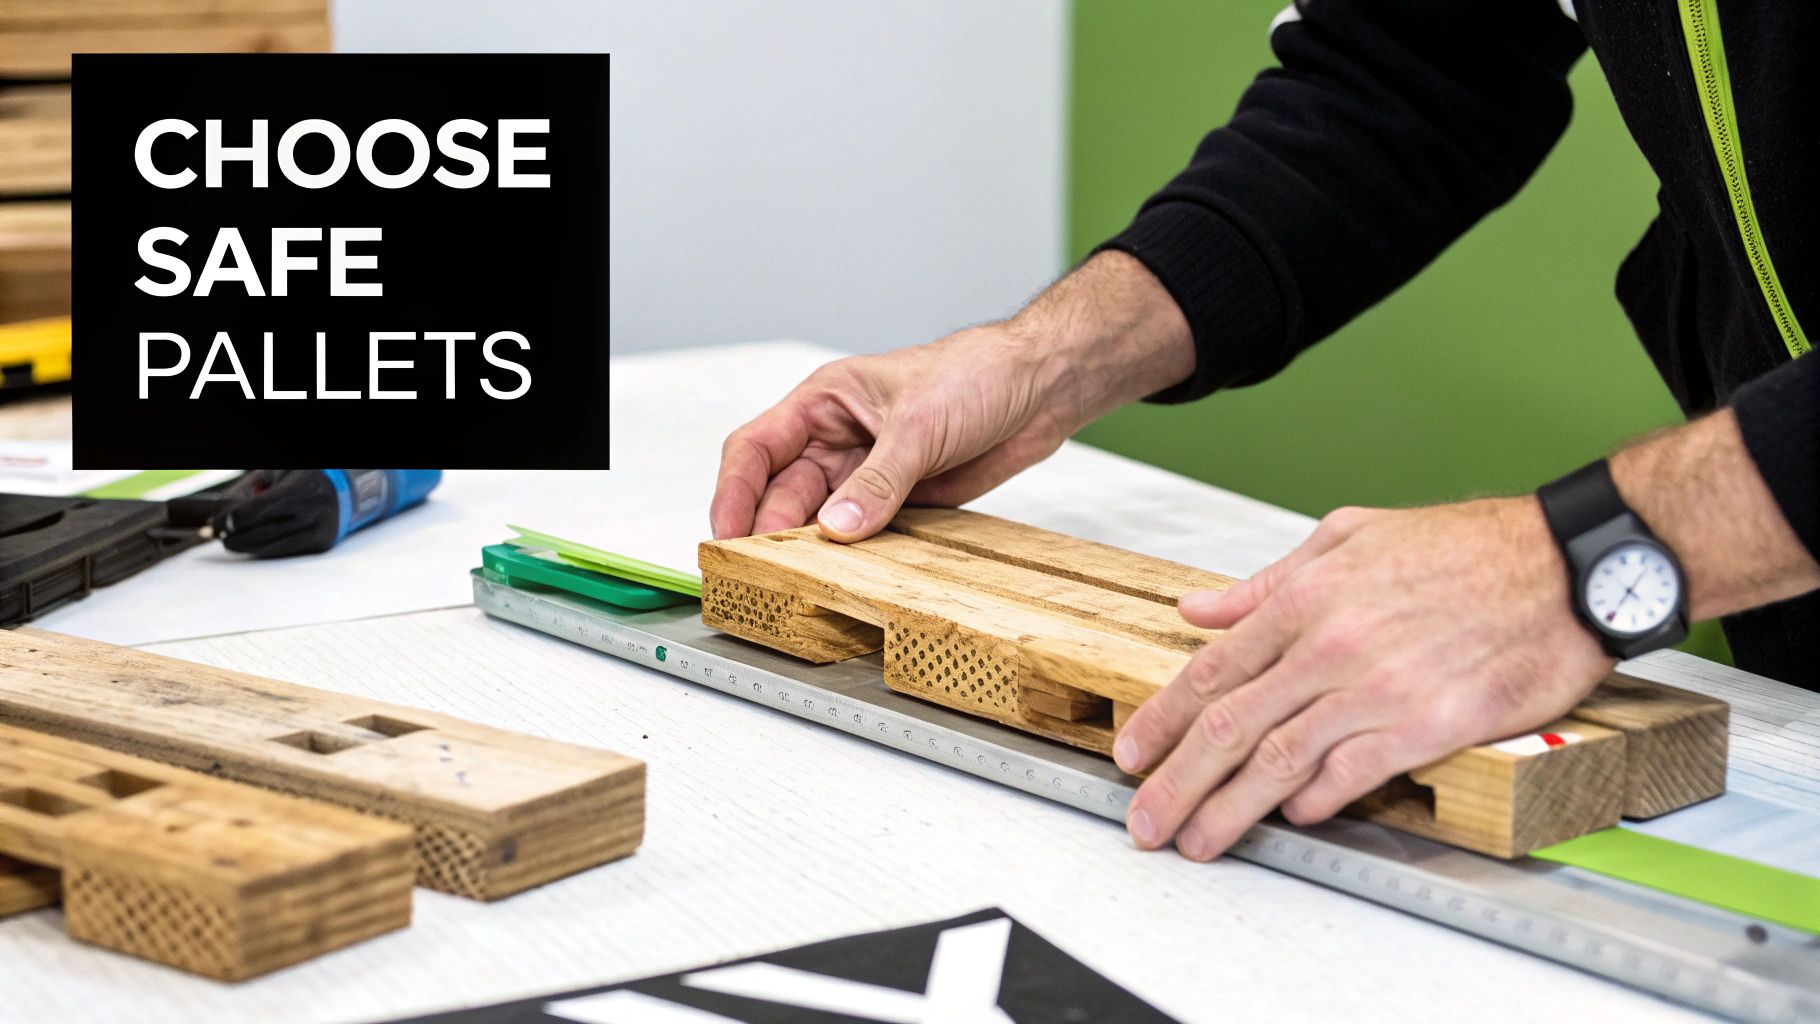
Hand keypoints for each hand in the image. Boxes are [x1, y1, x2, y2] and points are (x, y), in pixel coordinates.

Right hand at [709, 325, 1080, 541]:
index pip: (756, 449)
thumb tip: (838, 525)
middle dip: (770, 532)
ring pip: (820, 518)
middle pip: (783, 492)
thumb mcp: (919, 424)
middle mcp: (838, 438)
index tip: (726, 534)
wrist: (1040, 386)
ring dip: (811, 548)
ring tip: (801, 581)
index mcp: (824, 402)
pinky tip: (848, 577)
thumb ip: (879, 479)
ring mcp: (868, 471)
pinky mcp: (900, 499)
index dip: (734, 493)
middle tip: (765, 572)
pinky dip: (853, 556)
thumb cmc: (977, 373)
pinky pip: (863, 533)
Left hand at [1113, 497, 1613, 860]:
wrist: (1563, 565)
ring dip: (1231, 808)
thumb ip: (1268, 582)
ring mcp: (1378, 690)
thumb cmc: (1464, 547)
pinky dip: (1316, 801)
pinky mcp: (1429, 726)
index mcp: (1307, 600)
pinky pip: (1353, 773)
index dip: (1162, 719)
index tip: (1131, 752)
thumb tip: (1198, 611)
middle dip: (1178, 781)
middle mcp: (1331, 647)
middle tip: (1146, 820)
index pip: (1212, 672)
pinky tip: (1293, 819)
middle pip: (1232, 727)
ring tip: (1198, 839)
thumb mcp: (1349, 537)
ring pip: (1281, 761)